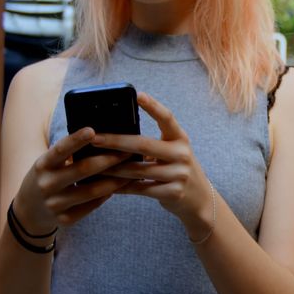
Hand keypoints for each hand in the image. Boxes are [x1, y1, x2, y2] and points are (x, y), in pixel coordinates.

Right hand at [14, 127, 132, 230]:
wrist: (29, 211)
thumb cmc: (47, 177)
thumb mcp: (49, 163)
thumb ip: (67, 153)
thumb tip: (100, 137)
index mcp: (43, 165)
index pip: (60, 150)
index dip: (76, 140)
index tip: (92, 130)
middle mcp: (47, 184)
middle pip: (83, 169)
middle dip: (109, 159)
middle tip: (128, 151)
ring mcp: (55, 204)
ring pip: (92, 191)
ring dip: (115, 181)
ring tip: (130, 171)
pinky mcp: (64, 219)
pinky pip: (92, 206)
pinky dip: (106, 195)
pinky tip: (117, 187)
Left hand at [93, 92, 212, 226]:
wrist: (199, 199)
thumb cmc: (177, 169)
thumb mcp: (173, 152)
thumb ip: (151, 144)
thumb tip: (115, 137)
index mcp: (181, 138)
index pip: (167, 118)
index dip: (153, 106)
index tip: (137, 95)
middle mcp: (182, 154)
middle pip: (144, 144)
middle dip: (116, 141)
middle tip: (94, 138)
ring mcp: (179, 174)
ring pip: (138, 170)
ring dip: (113, 168)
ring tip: (94, 164)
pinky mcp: (173, 193)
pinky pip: (140, 189)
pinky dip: (122, 187)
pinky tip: (107, 185)